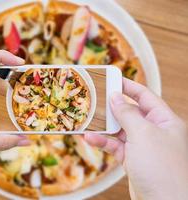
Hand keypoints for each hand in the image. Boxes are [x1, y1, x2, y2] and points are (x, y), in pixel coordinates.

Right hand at [85, 78, 187, 199]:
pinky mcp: (132, 159)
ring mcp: (143, 146)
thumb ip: (127, 114)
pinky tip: (90, 138)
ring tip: (87, 119)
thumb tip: (115, 97)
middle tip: (93, 99)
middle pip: (130, 112)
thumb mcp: (143, 134)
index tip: (111, 79)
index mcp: (165, 120)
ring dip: (103, 126)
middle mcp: (155, 131)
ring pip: (120, 130)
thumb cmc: (161, 166)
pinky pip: (115, 146)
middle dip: (111, 107)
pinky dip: (103, 142)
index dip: (128, 86)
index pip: (145, 96)